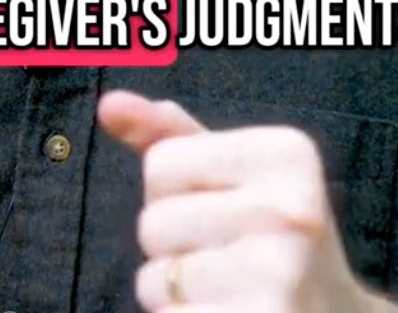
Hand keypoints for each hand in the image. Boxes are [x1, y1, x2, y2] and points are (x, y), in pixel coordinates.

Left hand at [98, 89, 386, 312]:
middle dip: (175, 248)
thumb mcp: (234, 175)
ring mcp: (277, 275)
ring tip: (230, 292)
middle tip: (229, 260)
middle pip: (153, 223)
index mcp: (287, 154)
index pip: (160, 164)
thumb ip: (170, 136)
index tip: (226, 211)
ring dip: (176, 294)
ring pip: (154, 281)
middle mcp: (289, 210)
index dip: (177, 194)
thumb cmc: (270, 240)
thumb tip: (109, 104)